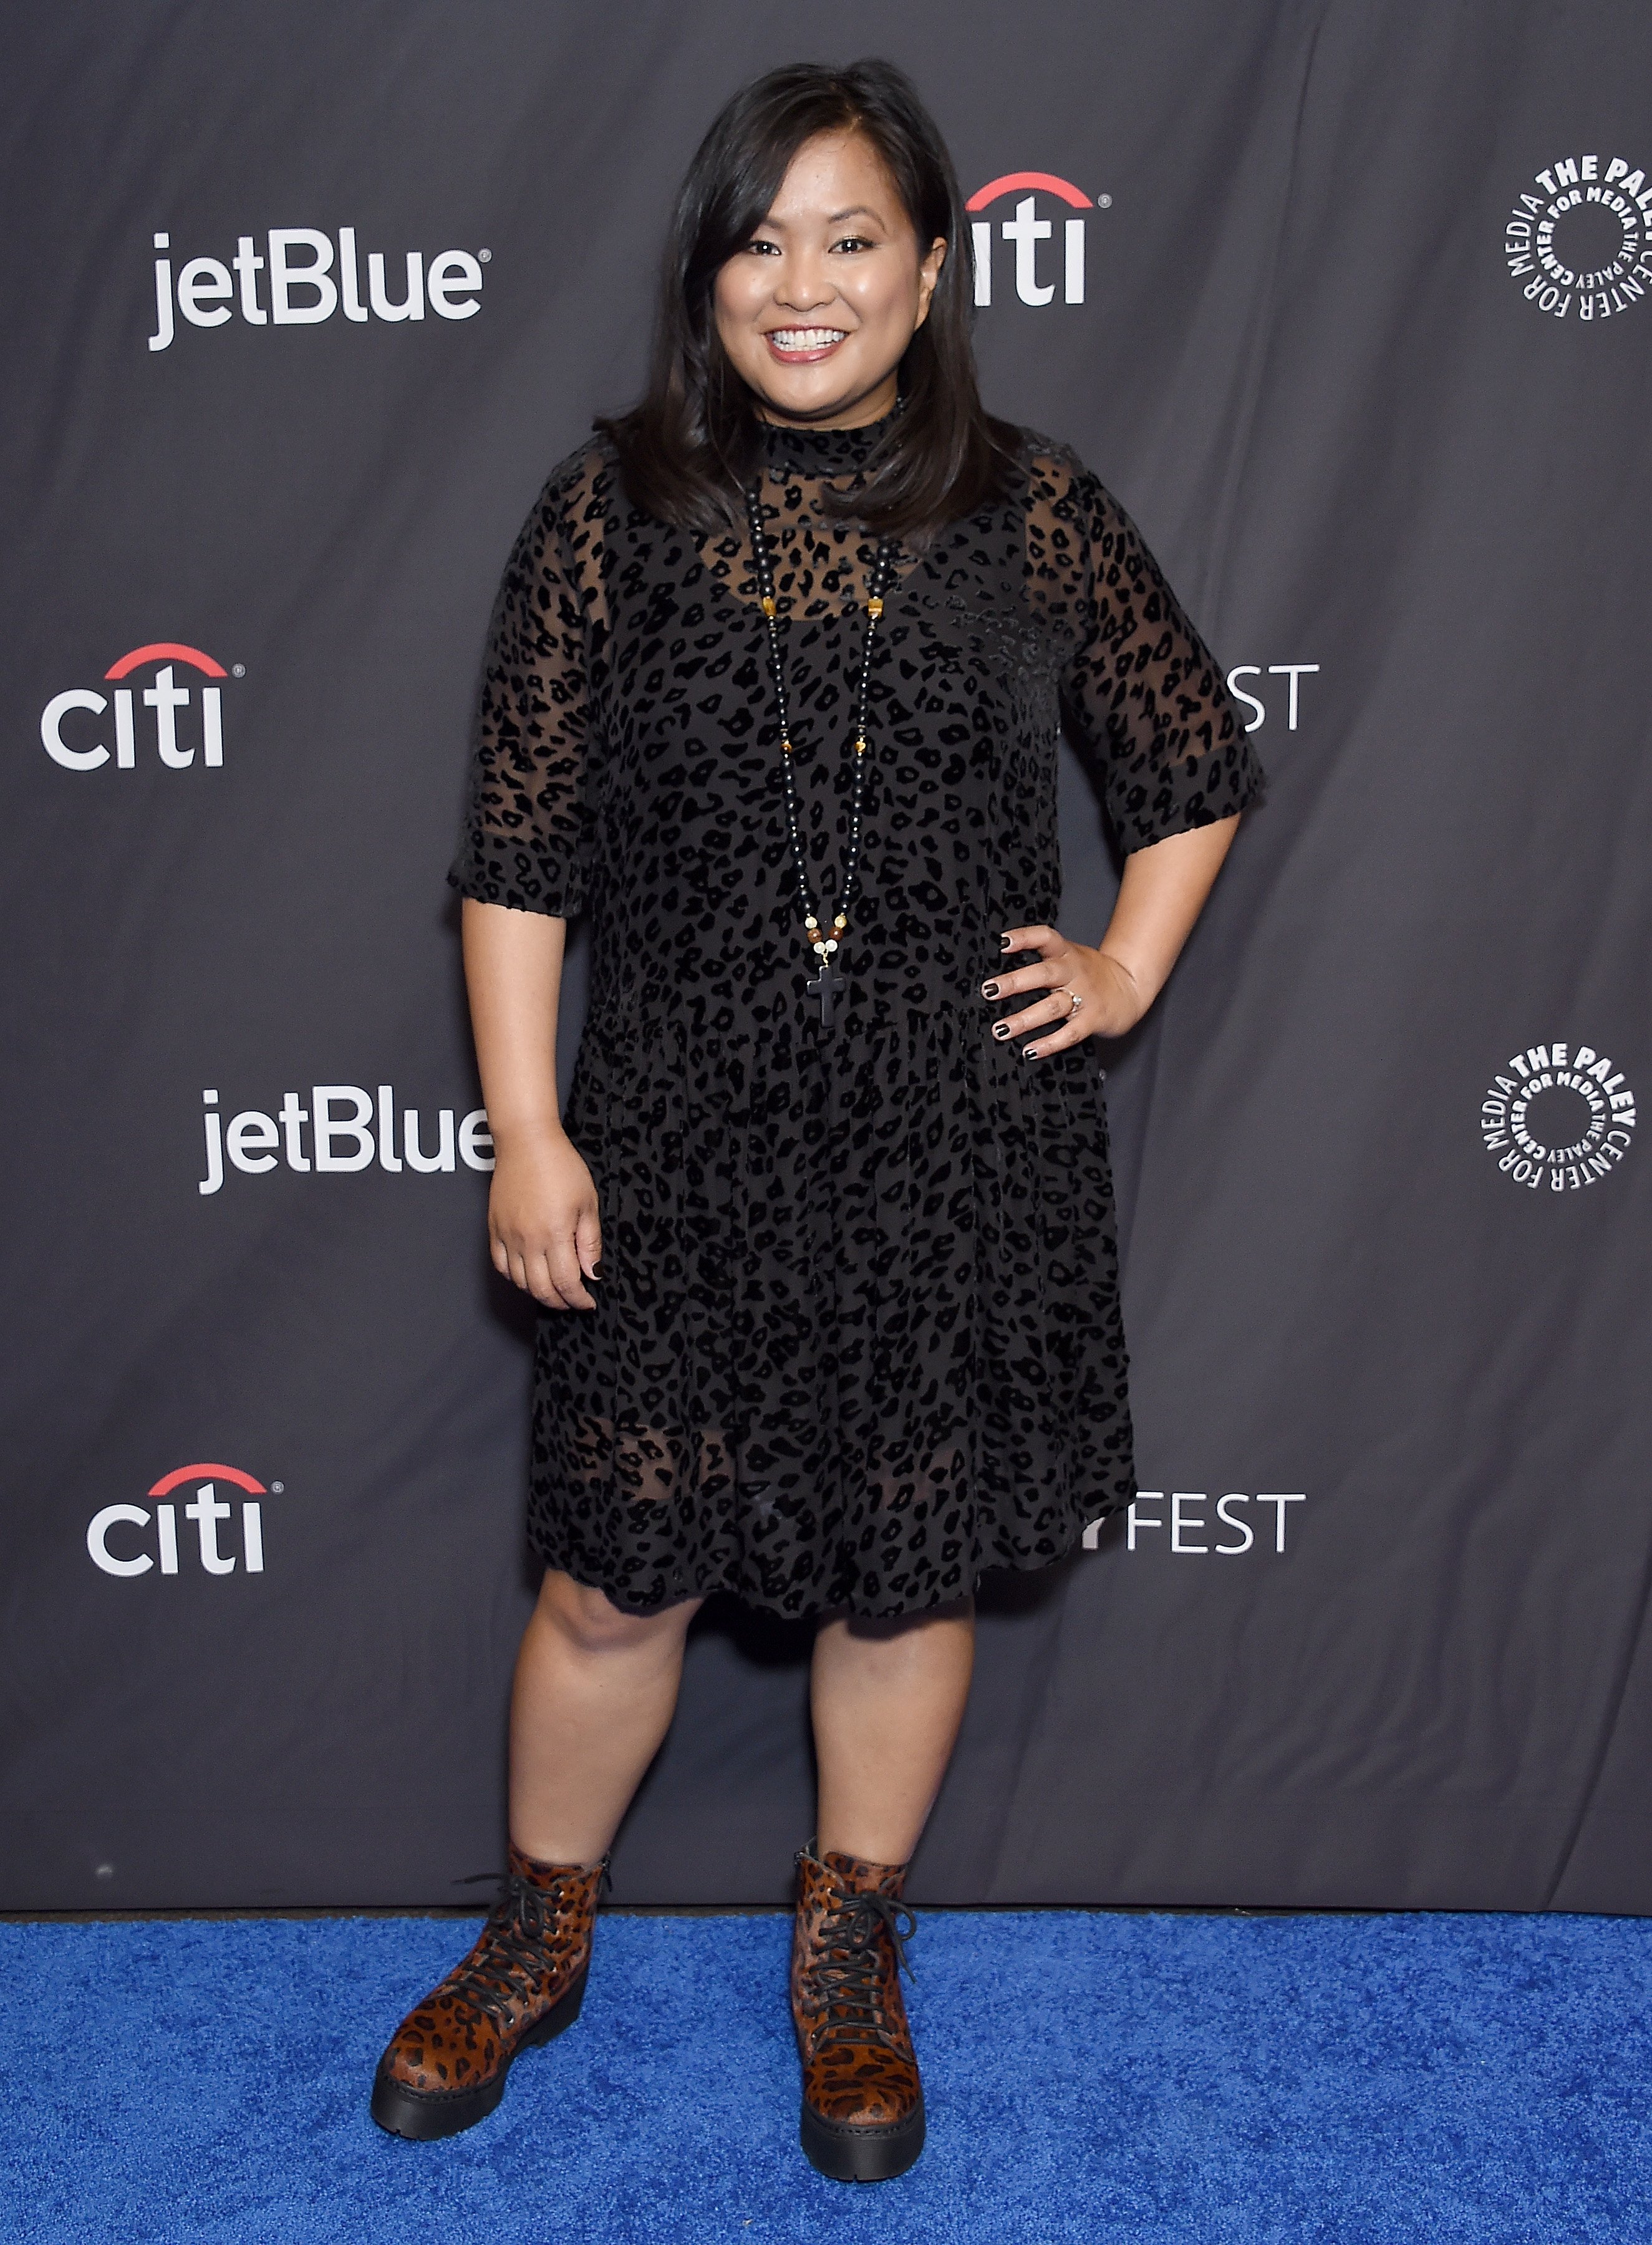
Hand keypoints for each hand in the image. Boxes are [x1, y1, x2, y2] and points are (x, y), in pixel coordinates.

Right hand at [488, 1125, 602, 1308]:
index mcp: (554, 1234)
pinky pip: (501, 1265)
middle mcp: (528, 1240)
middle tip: (573, 1302)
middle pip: (541, 1289)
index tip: (588, 1302)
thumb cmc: (561, 1167)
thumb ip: (590, 1242)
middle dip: (560, 1302)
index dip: (579, 1299)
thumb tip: (593, 1273)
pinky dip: (515, 1278)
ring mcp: (508, 1236)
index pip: (566, 1282)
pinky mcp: (494, 1229)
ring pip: (519, 1282)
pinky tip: (529, 1276)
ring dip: (538, 1293)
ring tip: (554, 1291)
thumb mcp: (588, 1203)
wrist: (526, 1143)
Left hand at [981, 923, 1147, 1058]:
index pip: (1046, 938)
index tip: (1002, 942)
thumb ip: (1042, 961)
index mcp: (1067, 953)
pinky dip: (1049, 1043)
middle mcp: (1074, 972)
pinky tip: (1029, 1051)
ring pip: (1052, 1006)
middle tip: (989, 991)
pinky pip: (1069, 1033)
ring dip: (1024, 1019)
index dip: (1025, 937)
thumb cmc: (1090, 974)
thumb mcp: (1070, 957)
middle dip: (1014, 982)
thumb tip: (1000, 976)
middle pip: (1044, 974)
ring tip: (1000, 1029)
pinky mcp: (1093, 1020)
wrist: (1130, 988)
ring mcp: (1084, 997)